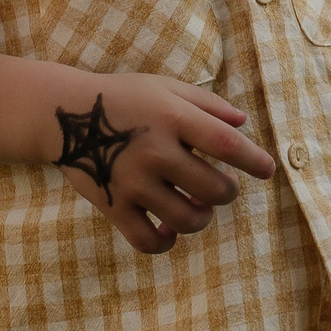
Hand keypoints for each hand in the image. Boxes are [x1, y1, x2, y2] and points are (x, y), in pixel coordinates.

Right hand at [48, 71, 277, 254]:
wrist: (62, 114)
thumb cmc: (123, 97)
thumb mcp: (165, 88)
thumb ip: (206, 104)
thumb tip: (244, 123)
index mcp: (172, 118)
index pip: (226, 144)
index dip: (254, 160)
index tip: (268, 170)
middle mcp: (155, 151)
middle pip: (214, 189)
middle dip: (228, 191)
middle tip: (223, 186)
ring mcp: (134, 182)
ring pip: (187, 220)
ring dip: (202, 217)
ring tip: (198, 207)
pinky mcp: (114, 206)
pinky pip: (148, 241)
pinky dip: (166, 241)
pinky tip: (169, 229)